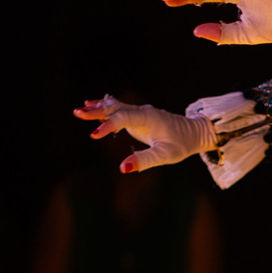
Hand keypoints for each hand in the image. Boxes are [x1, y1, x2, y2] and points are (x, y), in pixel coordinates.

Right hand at [74, 96, 218, 172]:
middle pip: (116, 109)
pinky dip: (106, 107)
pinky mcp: (139, 116)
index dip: (108, 126)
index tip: (94, 136)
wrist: (194, 132)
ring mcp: (140, 112)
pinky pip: (120, 109)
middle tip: (78, 112)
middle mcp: (142, 112)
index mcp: (148, 118)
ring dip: (99, 108)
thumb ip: (144, 160)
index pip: (123, 119)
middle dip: (97, 111)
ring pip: (116, 107)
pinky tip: (93, 104)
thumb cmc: (181, 144)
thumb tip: (122, 168)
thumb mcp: (165, 155)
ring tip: (81, 108)